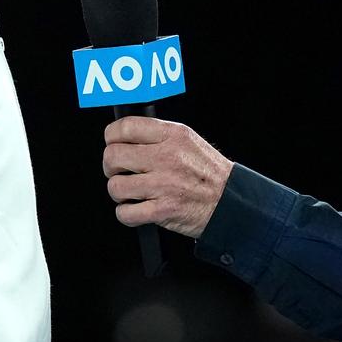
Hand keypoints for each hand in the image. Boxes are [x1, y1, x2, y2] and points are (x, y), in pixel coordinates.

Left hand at [103, 116, 233, 238]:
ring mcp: (164, 185)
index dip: (111, 136)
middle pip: (113, 156)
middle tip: (119, 171)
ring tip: (130, 192)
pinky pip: (125, 213)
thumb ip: (159, 134)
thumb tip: (126, 134)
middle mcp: (167, 158)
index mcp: (173, 135)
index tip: (112, 143)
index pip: (126, 127)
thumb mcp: (189, 140)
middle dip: (110, 166)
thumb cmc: (208, 172)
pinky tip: (136, 209)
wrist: (231, 202)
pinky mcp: (162, 211)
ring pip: (115, 186)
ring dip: (118, 192)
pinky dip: (126, 214)